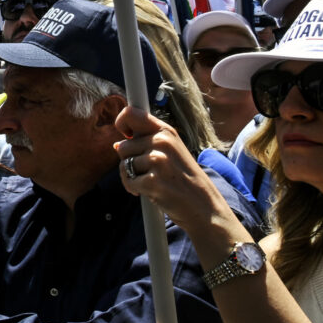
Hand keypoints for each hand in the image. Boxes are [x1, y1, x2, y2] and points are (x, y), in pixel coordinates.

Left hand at [113, 106, 227, 233]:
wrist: (205, 208)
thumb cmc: (185, 180)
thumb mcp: (173, 152)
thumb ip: (147, 143)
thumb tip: (116, 145)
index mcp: (167, 132)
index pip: (131, 114)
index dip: (121, 122)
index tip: (126, 135)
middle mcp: (162, 142)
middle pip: (122, 146)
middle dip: (129, 161)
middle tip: (148, 172)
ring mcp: (158, 161)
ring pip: (124, 164)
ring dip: (132, 177)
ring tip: (152, 183)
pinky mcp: (153, 181)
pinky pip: (128, 181)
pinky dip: (134, 189)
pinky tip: (151, 192)